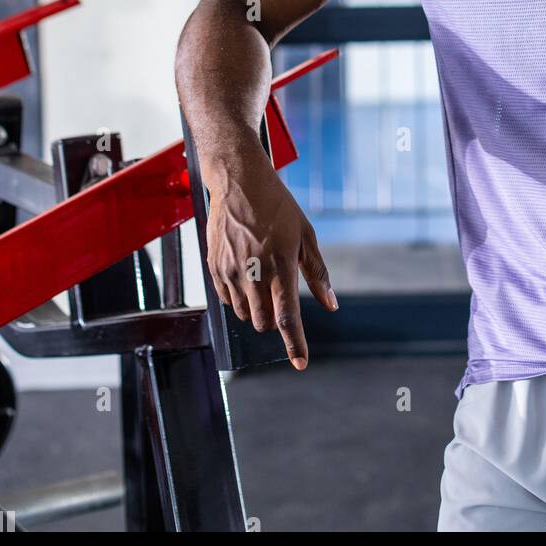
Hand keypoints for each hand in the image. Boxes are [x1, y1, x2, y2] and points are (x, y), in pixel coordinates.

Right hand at [205, 146, 336, 369]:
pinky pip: (227, 301)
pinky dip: (238, 298)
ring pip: (244, 314)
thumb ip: (317, 273)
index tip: (300, 363)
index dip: (294, 343)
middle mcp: (254, 273)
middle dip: (274, 320)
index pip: (287, 317)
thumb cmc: (277, 207)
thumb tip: (331, 304)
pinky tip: (245, 275)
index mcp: (281, 266)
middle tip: (278, 296)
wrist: (239, 183)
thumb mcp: (306, 235)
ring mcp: (231, 272)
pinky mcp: (214, 268)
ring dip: (256, 309)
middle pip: (264, 321)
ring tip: (261, 279)